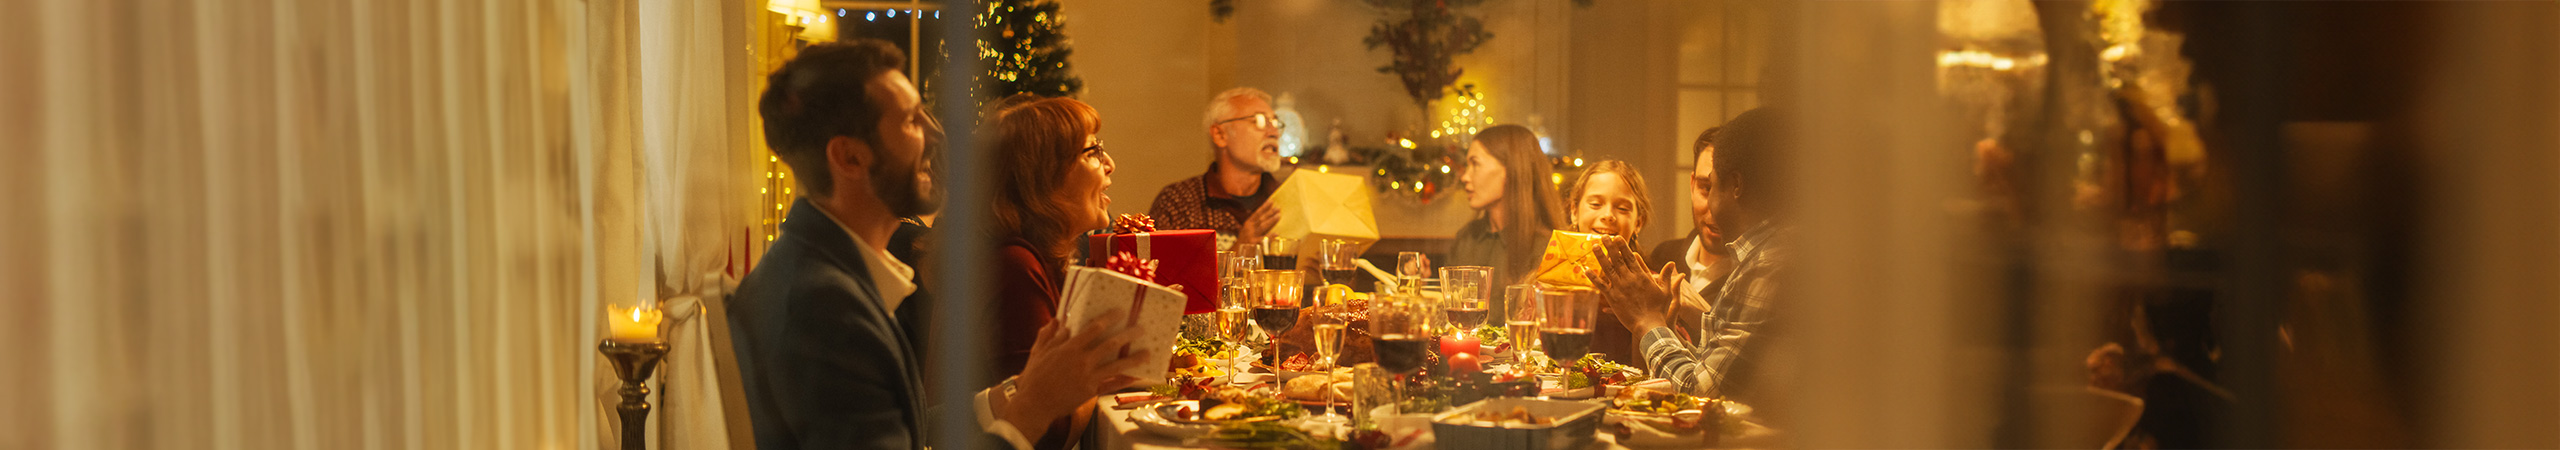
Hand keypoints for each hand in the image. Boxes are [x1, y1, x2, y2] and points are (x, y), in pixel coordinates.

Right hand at [1001, 310, 1150, 440]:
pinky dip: (1124, 380)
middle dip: (1127, 336)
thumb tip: (1058, 320)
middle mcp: (1081, 361)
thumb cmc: (1034, 376)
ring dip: (1133, 359)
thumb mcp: (1038, 352)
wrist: (1034, 404)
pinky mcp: (1090, 392)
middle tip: (1141, 329)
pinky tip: (1136, 376)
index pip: (1093, 329)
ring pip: (1116, 366)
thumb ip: (1049, 335)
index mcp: (1069, 348)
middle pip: (1109, 345)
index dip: (1108, 319)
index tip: (1120, 312)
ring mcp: (1087, 377)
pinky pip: (1111, 385)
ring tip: (1147, 353)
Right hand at [1240, 202, 1279, 243]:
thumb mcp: (1248, 230)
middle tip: (1278, 208)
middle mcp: (1249, 229)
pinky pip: (1263, 240)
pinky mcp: (1254, 245)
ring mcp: (1251, 236)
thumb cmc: (1246, 240)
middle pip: (1260, 219)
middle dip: (1270, 213)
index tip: (1271, 201)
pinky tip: (1276, 233)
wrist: (1237, 252)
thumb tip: (1268, 216)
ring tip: (1278, 215)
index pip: (1257, 214)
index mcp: (1248, 224)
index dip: (1264, 207)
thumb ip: (1256, 224)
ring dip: (1271, 220)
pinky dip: (1270, 237)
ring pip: (1262, 227)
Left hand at [1585, 236, 1677, 332]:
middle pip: (1617, 259)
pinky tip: (1585, 269)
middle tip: (1603, 236)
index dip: (1622, 246)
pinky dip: (1593, 277)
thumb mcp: (1666, 291)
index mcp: (1641, 276)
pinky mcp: (1612, 298)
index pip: (1630, 257)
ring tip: (1594, 246)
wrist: (1649, 325)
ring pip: (1607, 268)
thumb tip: (1672, 264)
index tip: (1617, 237)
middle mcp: (1629, 279)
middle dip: (1610, 246)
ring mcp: (1619, 288)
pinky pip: (1600, 285)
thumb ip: (1667, 276)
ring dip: (1600, 256)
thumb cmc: (1659, 309)